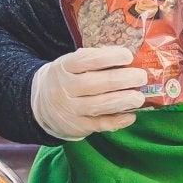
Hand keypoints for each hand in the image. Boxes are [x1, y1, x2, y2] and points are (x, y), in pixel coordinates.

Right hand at [30, 45, 149, 139]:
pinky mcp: (78, 126)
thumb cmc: (66, 79)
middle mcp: (65, 88)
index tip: (128, 56)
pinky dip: (117, 121)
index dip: (109, 57)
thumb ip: (94, 59)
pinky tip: (131, 115)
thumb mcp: (71, 64)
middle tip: (141, 77)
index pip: (86, 60)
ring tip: (139, 97)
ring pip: (98, 105)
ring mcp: (70, 109)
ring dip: (122, 101)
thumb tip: (125, 57)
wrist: (40, 105)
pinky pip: (100, 124)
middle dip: (122, 80)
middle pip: (95, 83)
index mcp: (64, 67)